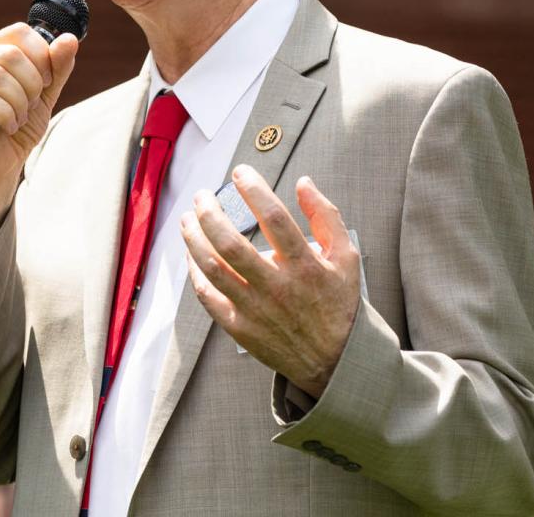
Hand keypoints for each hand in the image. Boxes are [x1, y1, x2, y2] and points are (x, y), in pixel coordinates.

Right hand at [0, 23, 78, 245]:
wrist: (2, 165)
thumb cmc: (19, 126)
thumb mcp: (45, 94)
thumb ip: (57, 67)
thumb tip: (69, 39)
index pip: (18, 32)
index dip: (40, 56)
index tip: (45, 82)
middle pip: (9, 55)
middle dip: (31, 84)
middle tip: (31, 105)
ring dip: (18, 104)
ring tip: (18, 119)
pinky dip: (5, 116)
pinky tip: (6, 127)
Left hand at [180, 165, 360, 397]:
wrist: (334, 360)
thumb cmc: (339, 302)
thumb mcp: (346, 257)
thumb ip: (327, 216)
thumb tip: (303, 182)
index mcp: (305, 265)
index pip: (274, 217)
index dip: (253, 189)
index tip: (240, 173)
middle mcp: (277, 287)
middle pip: (232, 243)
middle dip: (210, 212)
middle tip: (202, 195)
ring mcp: (255, 309)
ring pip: (213, 268)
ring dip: (194, 239)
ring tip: (187, 219)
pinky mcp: (240, 328)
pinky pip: (208, 296)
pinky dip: (195, 272)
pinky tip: (192, 253)